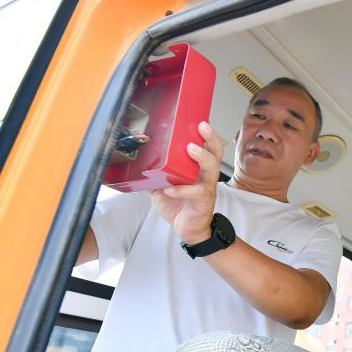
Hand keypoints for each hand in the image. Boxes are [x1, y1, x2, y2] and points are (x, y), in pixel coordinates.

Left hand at [150, 121, 223, 244]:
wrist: (188, 229)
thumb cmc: (179, 206)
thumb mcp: (162, 186)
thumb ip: (154, 174)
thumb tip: (136, 164)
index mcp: (198, 169)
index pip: (206, 147)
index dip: (206, 134)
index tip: (200, 121)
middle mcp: (205, 176)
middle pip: (215, 152)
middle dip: (210, 138)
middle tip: (202, 127)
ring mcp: (206, 188)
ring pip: (211, 169)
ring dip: (201, 157)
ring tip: (191, 149)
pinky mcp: (203, 201)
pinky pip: (195, 192)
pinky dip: (182, 189)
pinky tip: (170, 189)